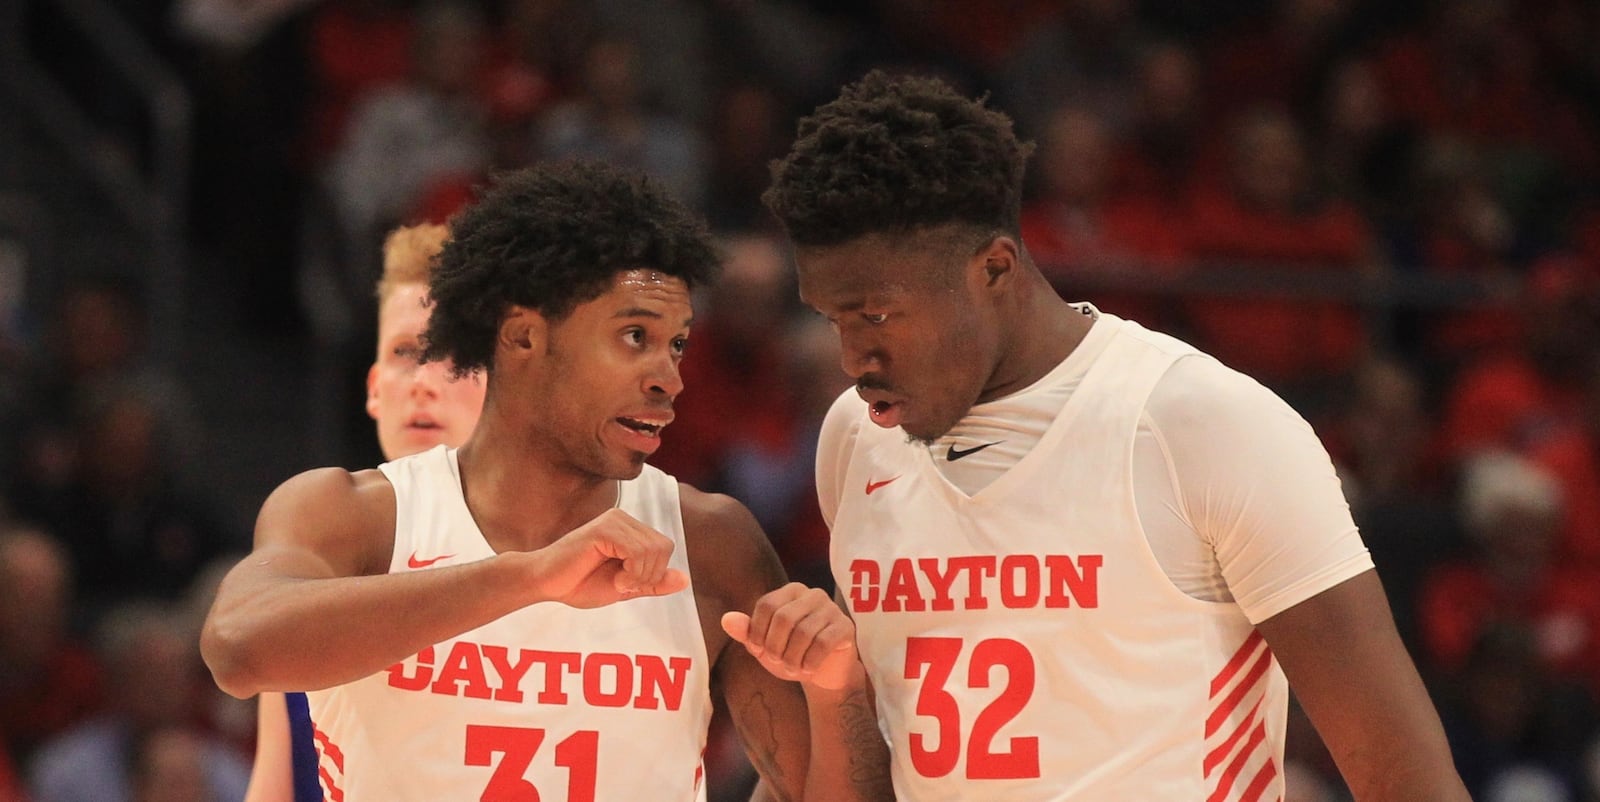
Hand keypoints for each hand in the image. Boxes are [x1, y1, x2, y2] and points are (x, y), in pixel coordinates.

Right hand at [530, 508, 688, 607]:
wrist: (545, 584)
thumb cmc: (579, 584)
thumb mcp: (625, 588)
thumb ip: (653, 583)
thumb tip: (685, 580)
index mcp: (630, 529)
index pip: (664, 547)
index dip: (653, 573)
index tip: (627, 584)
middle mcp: (623, 519)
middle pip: (663, 547)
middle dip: (648, 575)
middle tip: (622, 584)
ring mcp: (613, 521)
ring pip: (652, 549)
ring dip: (637, 575)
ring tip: (615, 581)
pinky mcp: (603, 528)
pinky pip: (636, 551)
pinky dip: (631, 572)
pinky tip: (614, 578)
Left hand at [721, 583, 861, 689]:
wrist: (823, 674)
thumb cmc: (791, 654)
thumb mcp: (763, 645)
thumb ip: (746, 632)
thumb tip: (726, 620)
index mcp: (791, 591)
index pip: (766, 605)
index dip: (757, 632)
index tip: (759, 651)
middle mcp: (812, 594)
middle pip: (783, 618)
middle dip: (775, 647)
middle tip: (776, 662)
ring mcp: (831, 609)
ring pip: (803, 633)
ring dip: (793, 658)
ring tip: (793, 669)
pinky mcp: (846, 627)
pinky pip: (823, 643)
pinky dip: (810, 662)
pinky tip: (808, 669)